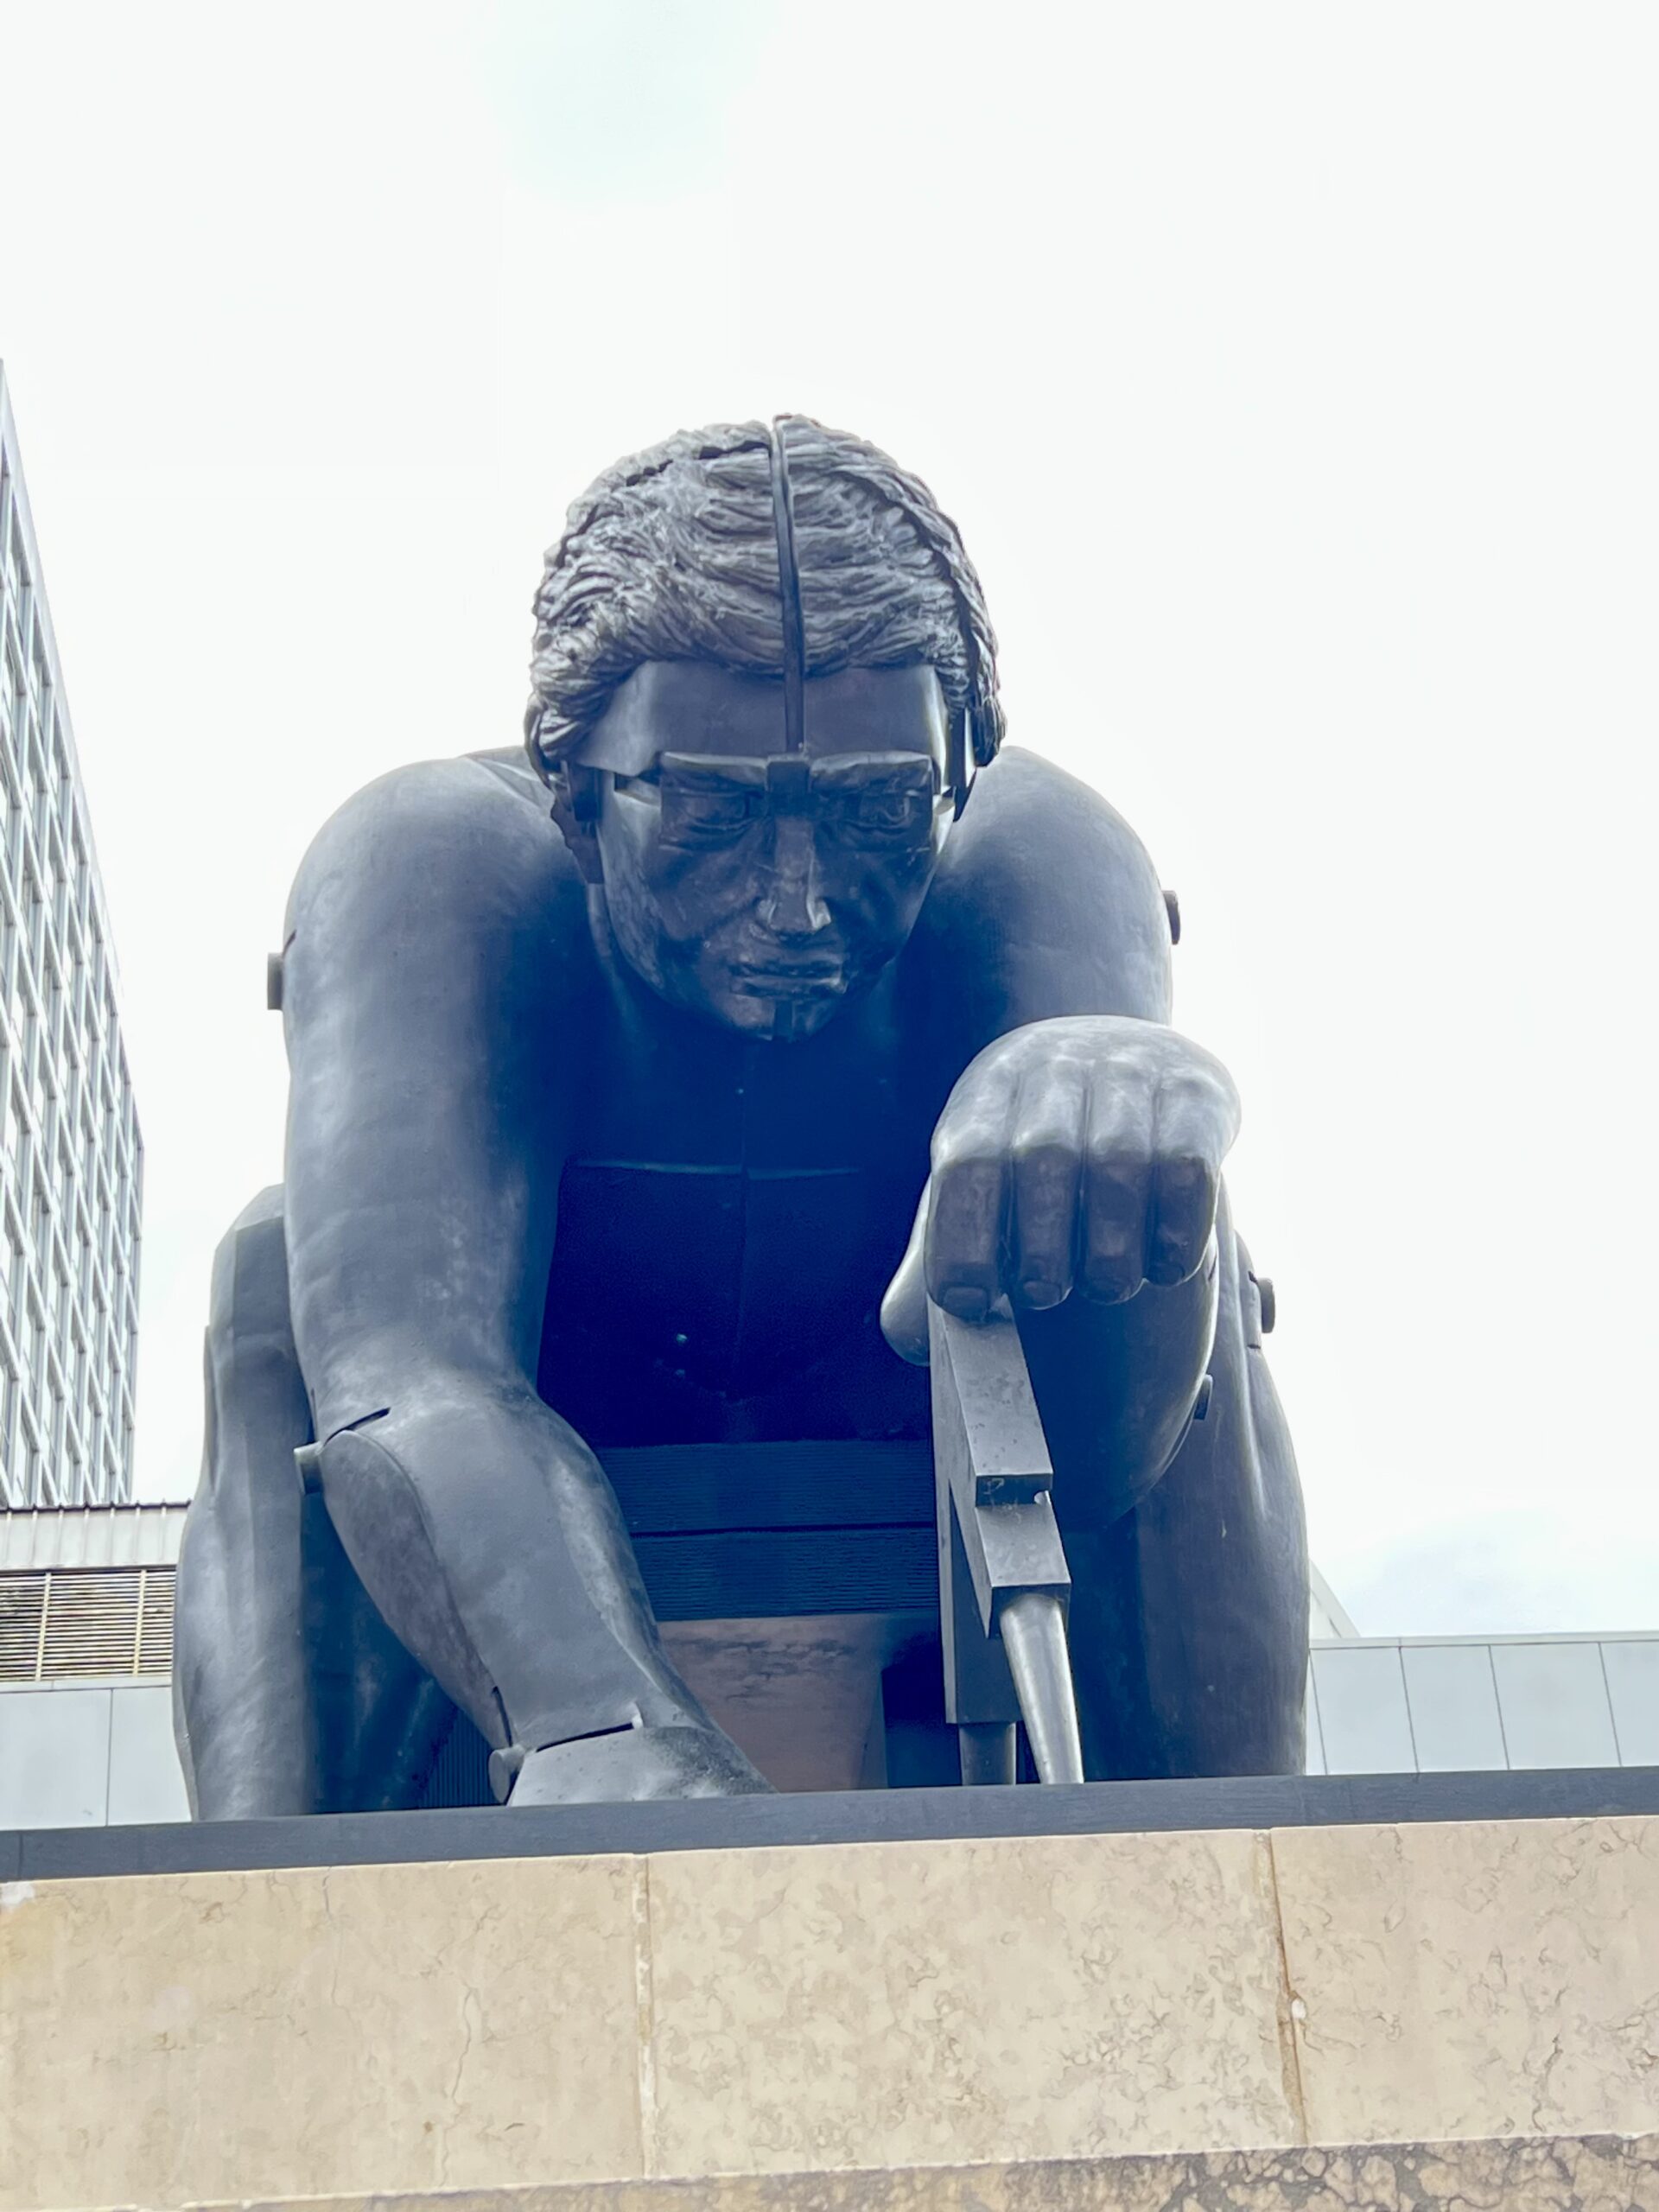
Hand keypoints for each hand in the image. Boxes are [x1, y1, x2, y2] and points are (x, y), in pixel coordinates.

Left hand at [917, 1015, 1238, 1322]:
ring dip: (1111, 1247)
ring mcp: (1129, 1072)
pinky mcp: (1196, 1091)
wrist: (1121, 1052)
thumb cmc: (1035, 1144)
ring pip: (1121, 1163)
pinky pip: (1189, 1167)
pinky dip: (1175, 1231)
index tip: (971, 1304)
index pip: (967, 1164)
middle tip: (1042, 1295)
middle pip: (1044, 1160)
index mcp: (986, 1097)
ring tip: (1104, 1286)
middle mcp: (1054, 1071)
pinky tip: (1163, 1267)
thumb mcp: (981, 1178)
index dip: (963, 1242)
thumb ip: (945, 1253)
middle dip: (1041, 1248)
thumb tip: (911, 1342)